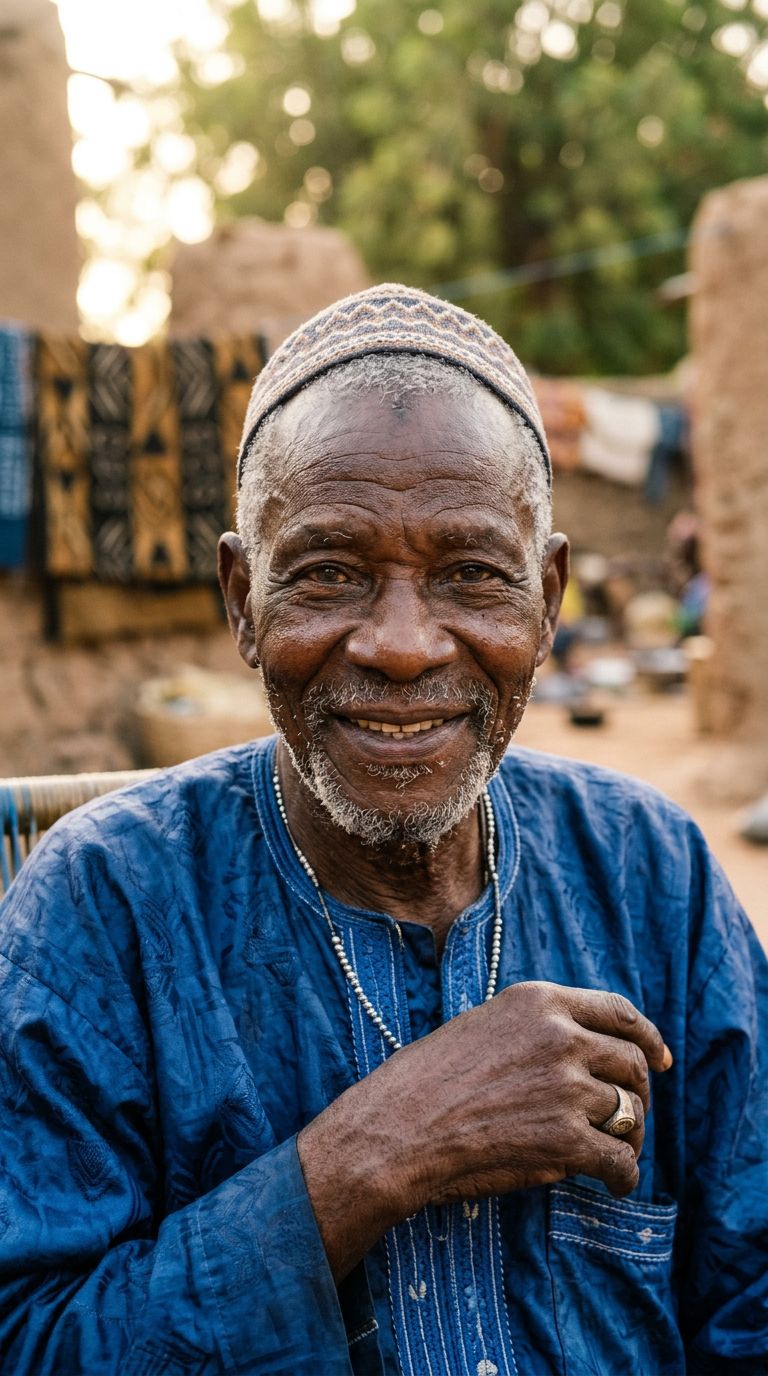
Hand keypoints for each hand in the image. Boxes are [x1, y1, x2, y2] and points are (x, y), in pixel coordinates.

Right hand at [399, 980, 669, 1205]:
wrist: (398, 1128)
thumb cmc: (428, 1080)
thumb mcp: (485, 1024)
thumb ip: (537, 1028)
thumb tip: (584, 1050)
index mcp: (540, 1001)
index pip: (619, 1012)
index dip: (649, 1038)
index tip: (660, 1061)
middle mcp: (562, 1036)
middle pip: (632, 1064)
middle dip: (637, 1094)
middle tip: (626, 1118)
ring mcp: (568, 1087)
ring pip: (631, 1113)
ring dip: (629, 1138)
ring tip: (614, 1155)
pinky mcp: (567, 1139)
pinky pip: (621, 1160)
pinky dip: (623, 1177)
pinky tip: (610, 1184)